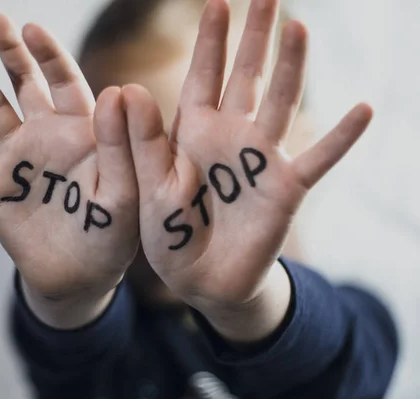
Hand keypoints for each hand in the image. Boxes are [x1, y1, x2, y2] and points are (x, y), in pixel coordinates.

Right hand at [0, 14, 138, 327]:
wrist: (80, 275)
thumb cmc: (112, 235)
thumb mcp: (124, 193)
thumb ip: (119, 146)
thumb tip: (117, 90)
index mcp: (82, 131)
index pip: (65, 81)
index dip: (49, 54)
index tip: (32, 29)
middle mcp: (46, 135)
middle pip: (24, 83)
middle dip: (10, 52)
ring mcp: (17, 158)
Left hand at [123, 0, 371, 339]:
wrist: (201, 280)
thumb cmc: (169, 234)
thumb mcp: (149, 187)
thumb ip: (143, 142)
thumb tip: (127, 87)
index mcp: (192, 134)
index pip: (203, 76)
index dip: (211, 41)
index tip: (216, 2)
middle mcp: (230, 137)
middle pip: (247, 76)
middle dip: (255, 36)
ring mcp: (261, 159)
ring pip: (281, 102)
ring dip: (291, 67)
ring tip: (299, 27)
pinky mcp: (286, 188)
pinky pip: (319, 158)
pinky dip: (341, 136)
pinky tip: (363, 109)